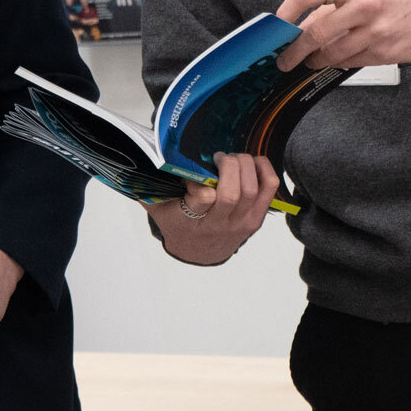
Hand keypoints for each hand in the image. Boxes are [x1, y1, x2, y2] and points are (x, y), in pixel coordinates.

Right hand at [141, 152, 278, 265]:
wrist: (199, 253)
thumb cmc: (177, 223)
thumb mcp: (158, 208)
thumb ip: (149, 186)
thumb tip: (142, 157)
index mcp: (192, 222)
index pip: (203, 199)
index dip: (199, 181)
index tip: (192, 175)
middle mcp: (219, 225)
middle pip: (232, 193)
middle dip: (228, 165)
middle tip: (218, 158)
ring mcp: (241, 223)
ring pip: (252, 190)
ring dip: (245, 165)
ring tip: (233, 159)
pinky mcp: (256, 219)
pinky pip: (269, 190)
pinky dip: (264, 170)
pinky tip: (252, 162)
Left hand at [275, 0, 410, 70]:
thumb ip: (338, 3)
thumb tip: (304, 24)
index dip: (285, 13)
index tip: (276, 27)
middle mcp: (362, 4)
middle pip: (315, 33)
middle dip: (294, 50)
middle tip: (284, 59)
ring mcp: (374, 30)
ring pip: (331, 53)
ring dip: (315, 61)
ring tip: (309, 61)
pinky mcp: (384, 52)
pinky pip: (351, 62)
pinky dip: (339, 63)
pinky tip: (336, 61)